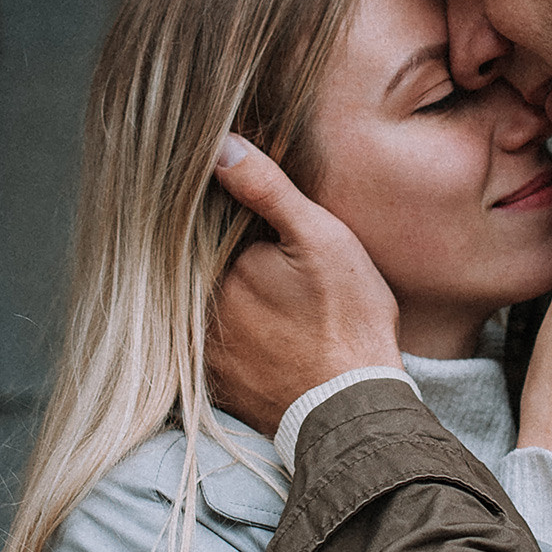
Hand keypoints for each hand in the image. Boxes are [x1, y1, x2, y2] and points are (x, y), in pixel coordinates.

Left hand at [207, 135, 401, 434]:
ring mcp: (203, 349)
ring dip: (234, 298)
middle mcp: (198, 308)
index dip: (234, 215)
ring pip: (213, 305)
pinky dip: (237, 335)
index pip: (208, 224)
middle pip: (207, 265)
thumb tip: (219, 144)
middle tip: (282, 273)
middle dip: (233, 258)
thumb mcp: (319, 238)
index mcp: (216, 265)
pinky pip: (217, 345)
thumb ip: (266, 188)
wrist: (353, 408)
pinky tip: (272, 336)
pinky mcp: (217, 382)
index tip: (263, 225)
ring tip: (280, 304)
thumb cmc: (345, 320)